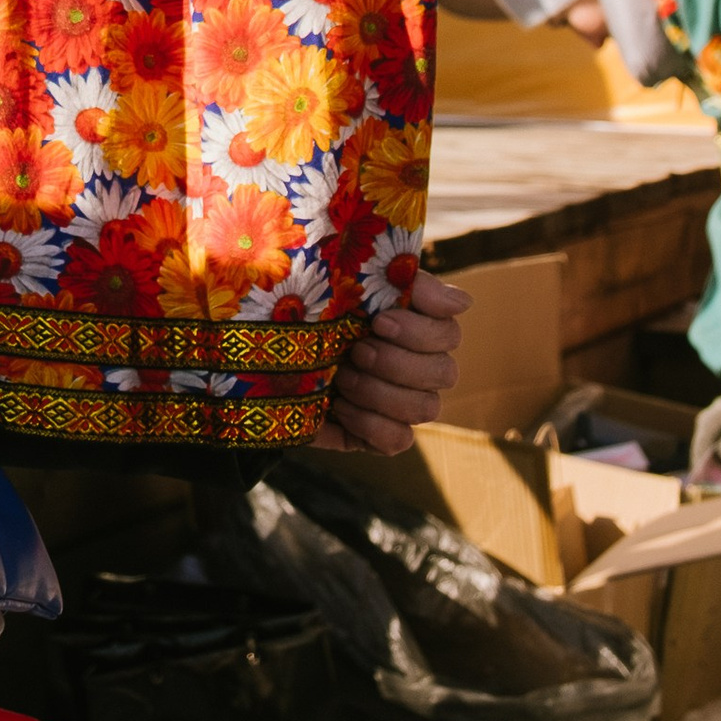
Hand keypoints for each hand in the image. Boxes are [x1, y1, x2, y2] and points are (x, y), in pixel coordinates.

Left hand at [314, 268, 471, 454]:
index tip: (380, 320)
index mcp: (412, 323)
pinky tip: (340, 407)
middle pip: (445, 372)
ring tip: (341, 376)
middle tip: (355, 350)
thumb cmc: (306, 307)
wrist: (257, 352)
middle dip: (396, 362)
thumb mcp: (346, 281)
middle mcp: (416, 364)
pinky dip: (370, 424)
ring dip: (379, 391)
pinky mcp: (377, 435)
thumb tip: (464, 303)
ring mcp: (399, 402)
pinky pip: (399, 440)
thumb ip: (401, 281)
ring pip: (426, 408)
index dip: (421, 331)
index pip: (449, 330)